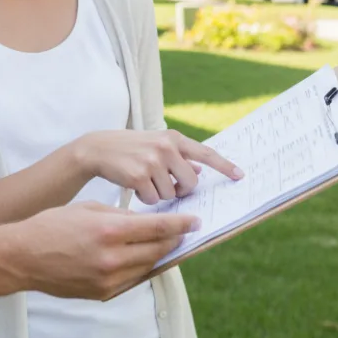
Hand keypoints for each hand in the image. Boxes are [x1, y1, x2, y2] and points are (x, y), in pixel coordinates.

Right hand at [8, 202, 198, 300]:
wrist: (23, 256)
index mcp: (109, 230)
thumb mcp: (89, 209)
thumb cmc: (53, 225)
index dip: (180, 225)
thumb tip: (147, 223)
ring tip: (166, 243)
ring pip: (147, 266)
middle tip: (184, 231)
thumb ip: (122, 216)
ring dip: (159, 254)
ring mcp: (108, 279)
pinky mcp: (103, 293)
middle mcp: (112, 257)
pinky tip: (144, 257)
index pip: (157, 228)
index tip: (195, 221)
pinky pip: (132, 279)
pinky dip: (141, 267)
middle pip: (157, 249)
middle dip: (174, 239)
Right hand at [73, 129, 243, 204]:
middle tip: (168, 186)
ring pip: (171, 194)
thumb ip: (178, 157)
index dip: (224, 165)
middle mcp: (166, 147)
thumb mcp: (156, 146)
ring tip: (145, 181)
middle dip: (182, 190)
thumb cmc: (131, 149)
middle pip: (191, 182)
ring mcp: (152, 160)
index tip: (239, 176)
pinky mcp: (139, 175)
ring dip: (159, 194)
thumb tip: (199, 172)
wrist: (98, 148)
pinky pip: (154, 199)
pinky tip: (135, 186)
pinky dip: (146, 198)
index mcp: (174, 138)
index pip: (205, 152)